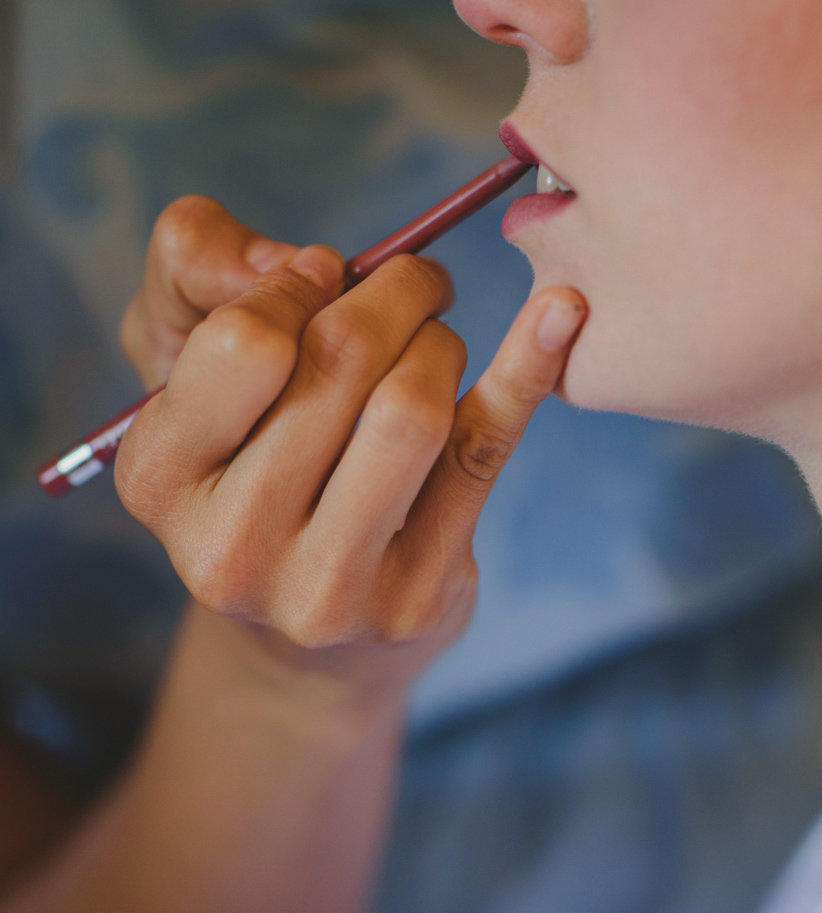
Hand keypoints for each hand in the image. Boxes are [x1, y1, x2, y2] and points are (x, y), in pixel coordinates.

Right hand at [115, 204, 586, 694]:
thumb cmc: (250, 467)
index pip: (245, 342)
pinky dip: (527, 369)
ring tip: (435, 339)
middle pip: (339, 363)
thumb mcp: (185, 363)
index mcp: (156, 477)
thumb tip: (301, 260)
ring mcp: (328, 587)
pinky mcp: (416, 595)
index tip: (326, 276)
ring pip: (413, 409)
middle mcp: (229, 546)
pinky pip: (483, 452)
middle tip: (416, 281)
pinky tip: (562, 314)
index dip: (299, 285)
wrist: (308, 639)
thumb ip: (196, 266)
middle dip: (393, 294)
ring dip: (440, 342)